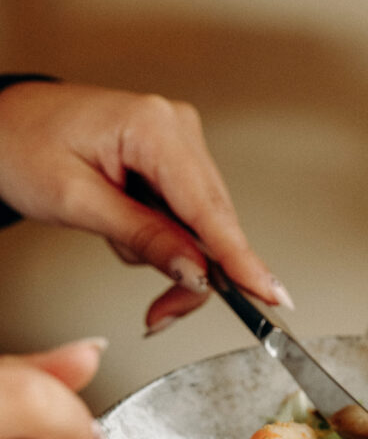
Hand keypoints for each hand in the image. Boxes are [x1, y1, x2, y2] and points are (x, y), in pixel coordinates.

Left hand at [0, 81, 292, 331]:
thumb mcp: (76, 201)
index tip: (270, 293)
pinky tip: (128, 228)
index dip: (241, 259)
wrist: (3, 123)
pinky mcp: (174, 159)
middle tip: (160, 315)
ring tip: (115, 240)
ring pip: (203, 225)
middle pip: (213, 223)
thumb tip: (196, 272)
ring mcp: (179, 142)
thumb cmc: (22, 145)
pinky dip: (165, 239)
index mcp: (154, 127)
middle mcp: (177, 129)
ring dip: (171, 255)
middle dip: (191, 272)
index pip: (209, 209)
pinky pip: (188, 215)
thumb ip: (143, 238)